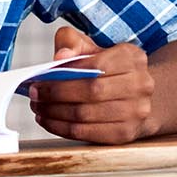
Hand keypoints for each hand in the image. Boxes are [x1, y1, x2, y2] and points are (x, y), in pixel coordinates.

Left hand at [29, 27, 158, 144]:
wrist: (137, 98)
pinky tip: (49, 121)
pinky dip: (63, 129)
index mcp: (132, 57)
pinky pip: (88, 133)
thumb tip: (61, 56)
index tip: (39, 79)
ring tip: (39, 108)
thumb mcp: (93, 47)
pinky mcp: (127, 133)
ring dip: (55, 113)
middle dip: (56, 94)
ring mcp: (137, 111)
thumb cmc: (108, 69)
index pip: (95, 65)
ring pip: (87, 114)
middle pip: (91, 91)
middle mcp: (141, 84)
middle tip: (34, 95)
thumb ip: (73, 42)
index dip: (65, 74)